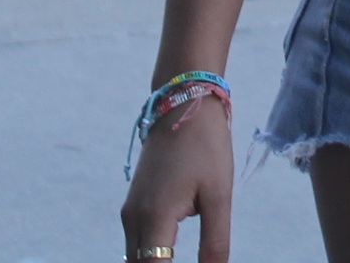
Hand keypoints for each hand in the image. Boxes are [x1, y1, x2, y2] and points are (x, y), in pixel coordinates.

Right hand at [120, 93, 231, 262]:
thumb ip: (215, 242)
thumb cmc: (206, 146)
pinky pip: (138, 246)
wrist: (183, 102)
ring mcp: (130, 212)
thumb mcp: (219, 195)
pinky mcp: (134, 206)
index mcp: (154, 218)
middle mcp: (133, 219)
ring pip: (137, 260)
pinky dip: (152, 260)